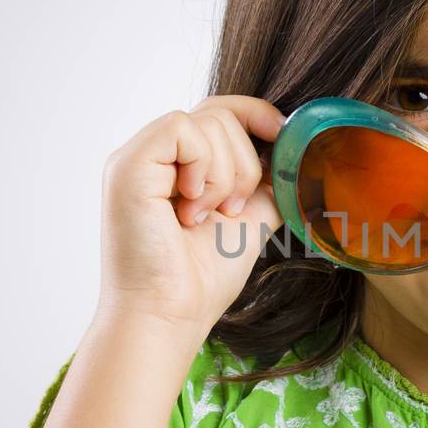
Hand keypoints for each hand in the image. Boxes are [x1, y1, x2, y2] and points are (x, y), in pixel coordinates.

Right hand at [95, 94, 287, 330]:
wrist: (170, 316)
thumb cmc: (201, 280)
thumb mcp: (249, 219)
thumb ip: (266, 185)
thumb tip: (298, 157)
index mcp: (177, 165)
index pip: (220, 111)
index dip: (257, 116)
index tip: (283, 140)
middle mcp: (153, 155)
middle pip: (221, 112)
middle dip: (245, 164)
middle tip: (229, 211)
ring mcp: (137, 157)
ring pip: (209, 121)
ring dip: (226, 176)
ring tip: (205, 217)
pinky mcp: (129, 164)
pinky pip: (183, 129)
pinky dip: (204, 168)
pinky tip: (190, 207)